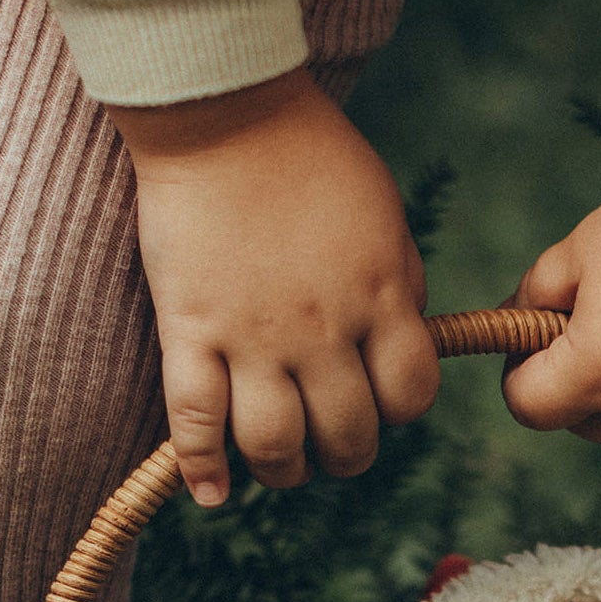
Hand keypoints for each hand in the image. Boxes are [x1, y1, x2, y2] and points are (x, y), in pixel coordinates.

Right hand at [110, 70, 438, 504]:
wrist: (221, 107)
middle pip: (348, 436)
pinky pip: (195, 421)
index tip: (380, 399)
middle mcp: (321, 331)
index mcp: (379, 299)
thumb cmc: (310, 154)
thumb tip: (409, 342)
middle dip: (346, 453)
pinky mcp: (190, 331)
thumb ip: (401, 284)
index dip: (400, 409)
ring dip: (284, 471)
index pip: (411, 395)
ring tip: (281, 465)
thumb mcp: (384, 215)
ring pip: (276, 446)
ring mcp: (252, 338)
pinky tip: (212, 495)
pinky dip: (202, 469)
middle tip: (331, 443)